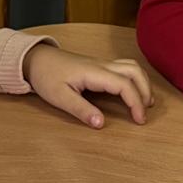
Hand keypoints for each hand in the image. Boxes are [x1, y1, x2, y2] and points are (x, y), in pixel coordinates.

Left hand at [23, 44, 152, 128]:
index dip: (136, 103)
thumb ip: (81, 110)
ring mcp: (102, 63)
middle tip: (144, 113)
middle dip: (145, 91)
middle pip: (135, 72)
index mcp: (94, 72)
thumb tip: (101, 123)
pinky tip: (132, 91)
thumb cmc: (46, 76)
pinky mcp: (99, 65)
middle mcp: (102, 65)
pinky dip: (135, 79)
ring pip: (132, 67)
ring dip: (142, 83)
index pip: (124, 85)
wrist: (37, 59)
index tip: (139, 120)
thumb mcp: (59, 97)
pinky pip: (124, 68)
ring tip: (145, 103)